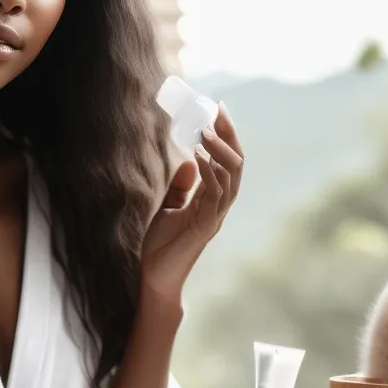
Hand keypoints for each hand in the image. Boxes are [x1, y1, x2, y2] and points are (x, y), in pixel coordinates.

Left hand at [140, 103, 243, 309]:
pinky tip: (200, 158)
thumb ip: (180, 187)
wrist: (151, 277)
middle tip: (219, 112)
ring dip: (219, 151)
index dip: (226, 135)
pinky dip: (210, 174)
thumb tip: (188, 161)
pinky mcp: (204, 229)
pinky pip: (215, 197)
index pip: (227, 161)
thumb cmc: (159, 246)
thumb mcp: (167, 208)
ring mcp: (214, 217)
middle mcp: (218, 206)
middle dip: (230, 136)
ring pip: (230, 178)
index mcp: (210, 199)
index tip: (218, 109)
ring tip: (206, 131)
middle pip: (235, 165)